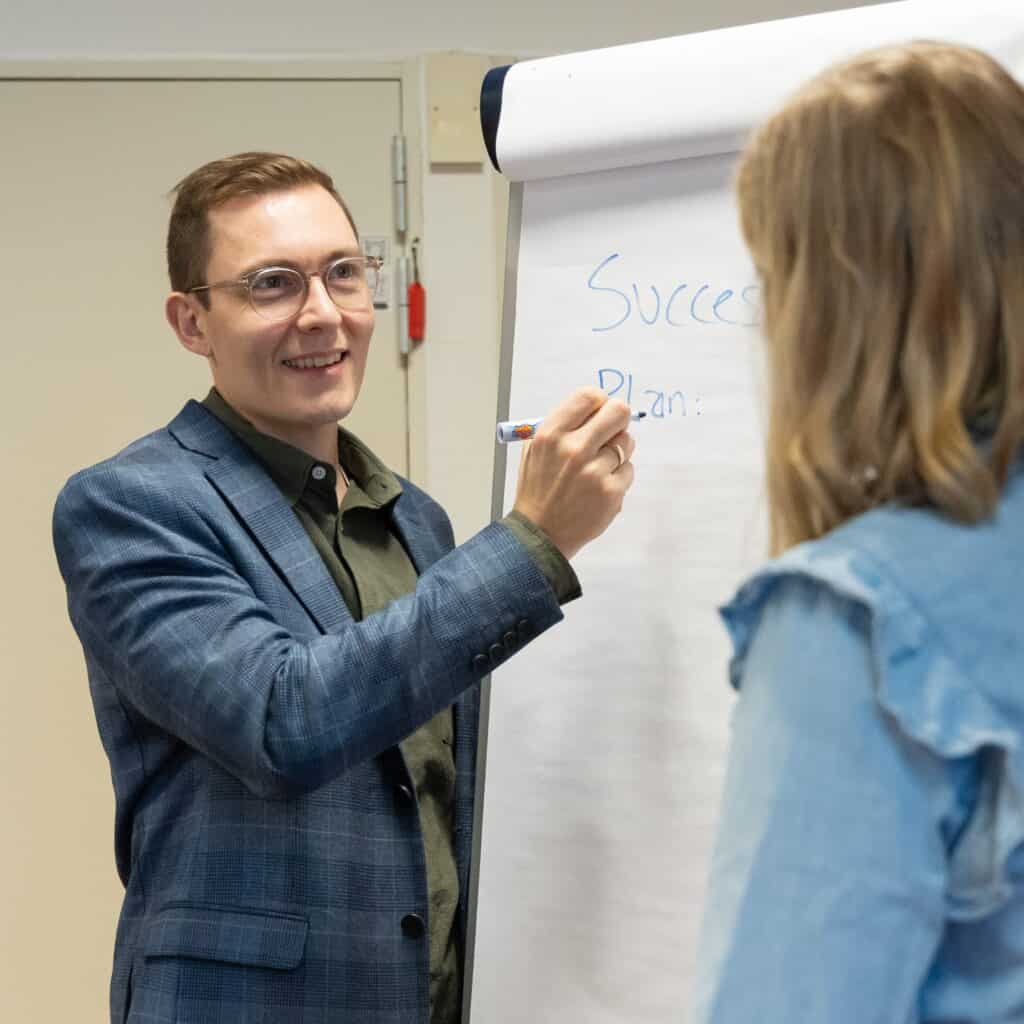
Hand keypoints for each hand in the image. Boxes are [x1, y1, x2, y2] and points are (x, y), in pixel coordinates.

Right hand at [511, 388, 635, 559]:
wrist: (540, 533)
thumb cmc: (538, 489)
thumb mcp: (536, 450)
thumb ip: (563, 426)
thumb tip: (595, 407)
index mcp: (551, 434)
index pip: (589, 396)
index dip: (599, 401)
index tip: (599, 410)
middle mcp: (573, 449)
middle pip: (618, 411)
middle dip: (618, 418)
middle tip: (612, 429)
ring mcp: (594, 472)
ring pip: (627, 442)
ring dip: (618, 450)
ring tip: (598, 466)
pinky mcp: (611, 492)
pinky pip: (629, 469)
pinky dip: (619, 475)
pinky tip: (600, 486)